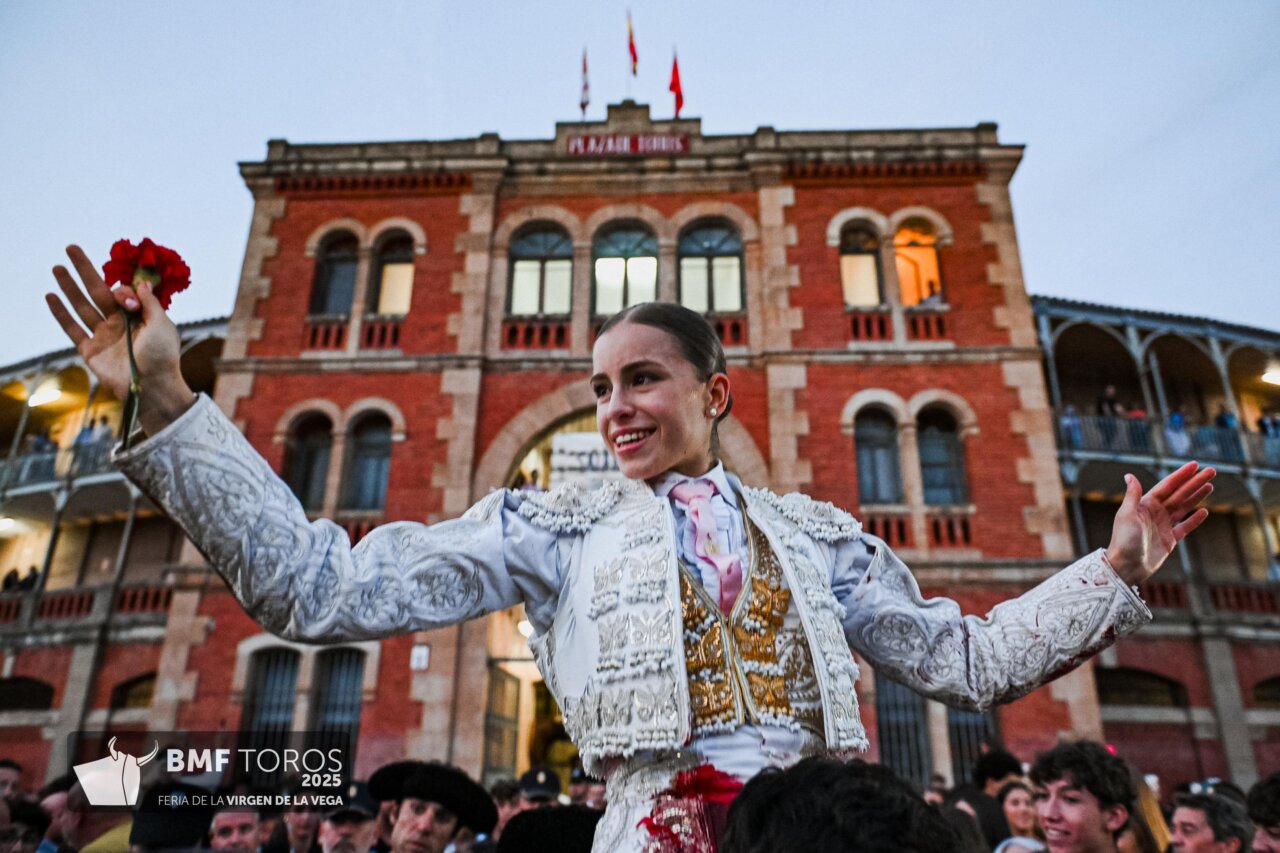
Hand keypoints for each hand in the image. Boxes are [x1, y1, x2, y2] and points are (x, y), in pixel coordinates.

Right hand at [47, 244, 193, 435]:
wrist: (152, 386)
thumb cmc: (163, 355)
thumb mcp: (162, 323)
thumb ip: (149, 302)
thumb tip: (142, 282)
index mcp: (138, 316)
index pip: (123, 293)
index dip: (124, 292)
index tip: (128, 303)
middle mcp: (119, 324)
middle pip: (97, 291)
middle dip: (85, 270)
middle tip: (71, 247)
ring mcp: (103, 336)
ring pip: (82, 306)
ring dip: (69, 287)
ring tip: (57, 267)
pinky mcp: (90, 351)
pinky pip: (72, 329)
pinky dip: (60, 313)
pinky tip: (51, 296)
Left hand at [1105, 461, 1214, 584]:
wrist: (1126, 566)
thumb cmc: (1123, 540)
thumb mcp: (1127, 515)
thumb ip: (1132, 495)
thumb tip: (1129, 475)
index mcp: (1146, 504)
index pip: (1168, 486)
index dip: (1181, 475)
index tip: (1195, 464)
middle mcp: (1156, 512)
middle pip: (1180, 494)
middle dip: (1195, 482)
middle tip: (1211, 471)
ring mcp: (1163, 526)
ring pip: (1184, 507)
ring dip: (1197, 496)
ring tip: (1210, 486)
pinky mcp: (1169, 540)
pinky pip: (1185, 527)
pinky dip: (1194, 519)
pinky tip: (1204, 511)